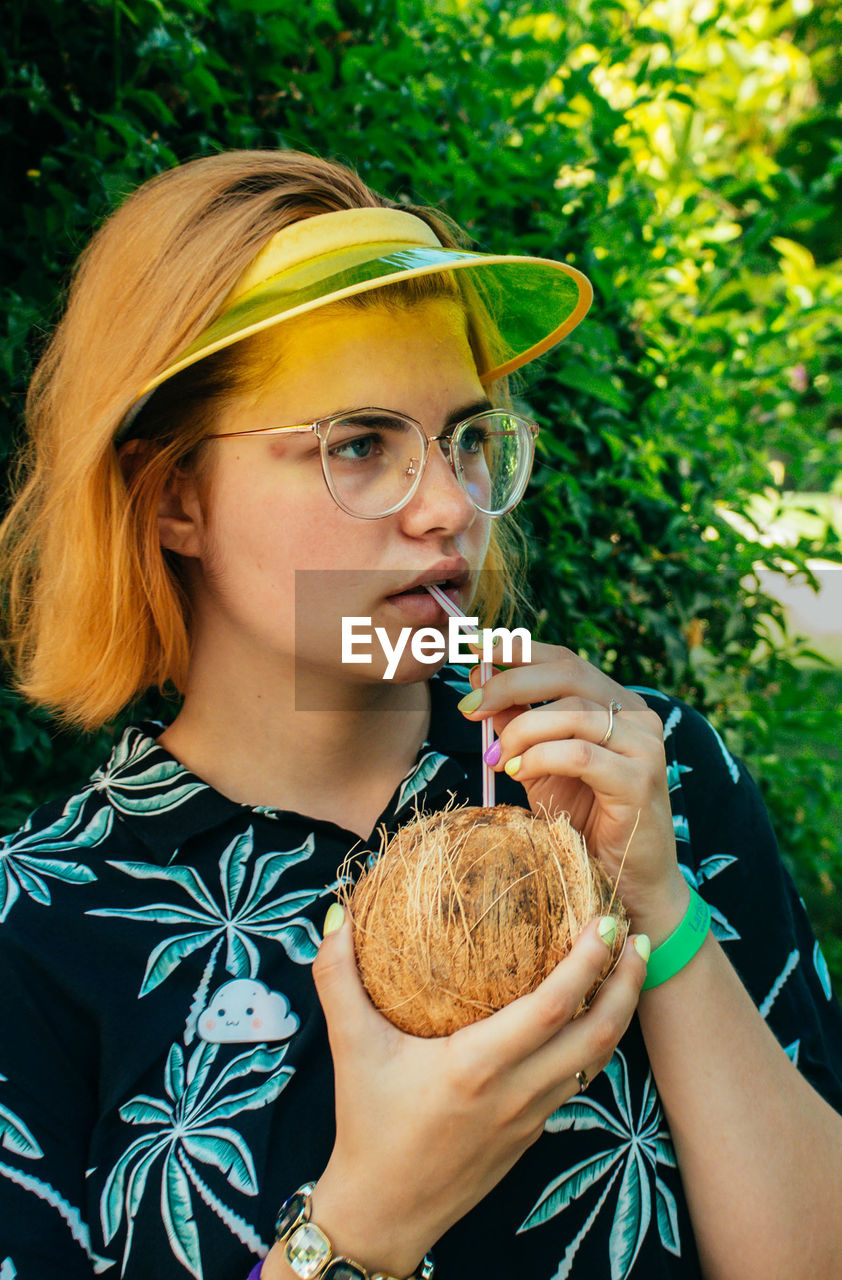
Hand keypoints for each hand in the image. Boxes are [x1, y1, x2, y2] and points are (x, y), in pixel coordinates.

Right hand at [295, 908, 648, 1278]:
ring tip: (629, 966)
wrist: (384, 1214)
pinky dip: (596, 1042)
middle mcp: (517, 1092)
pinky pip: (578, 1079)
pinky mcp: (533, 1132)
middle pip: (598, 1036)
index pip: (554, 1007)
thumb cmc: (367, 1126)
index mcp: (478, 1067)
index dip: (589, 962)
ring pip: (597, 1060)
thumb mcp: (349, 1047)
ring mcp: (531, 1116)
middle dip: (628, 983)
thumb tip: (336, 916)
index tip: (608, 921)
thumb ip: (337, 978)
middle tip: (639, 936)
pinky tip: (589, 1014)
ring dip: (620, 1011)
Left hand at [464, 639, 687, 934]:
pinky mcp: (640, 780)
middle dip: (510, 683)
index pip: (564, 660)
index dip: (516, 653)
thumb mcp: (540, 767)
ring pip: (572, 713)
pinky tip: (518, 772)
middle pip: (568, 673)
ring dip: (521, 731)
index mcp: (616, 704)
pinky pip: (580, 754)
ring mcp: (645, 746)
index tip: (472, 658)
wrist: (626, 885)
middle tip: (472, 707)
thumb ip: (519, 726)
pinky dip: (540, 758)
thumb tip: (482, 687)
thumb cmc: (584, 823)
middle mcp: (637, 716)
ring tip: (497, 759)